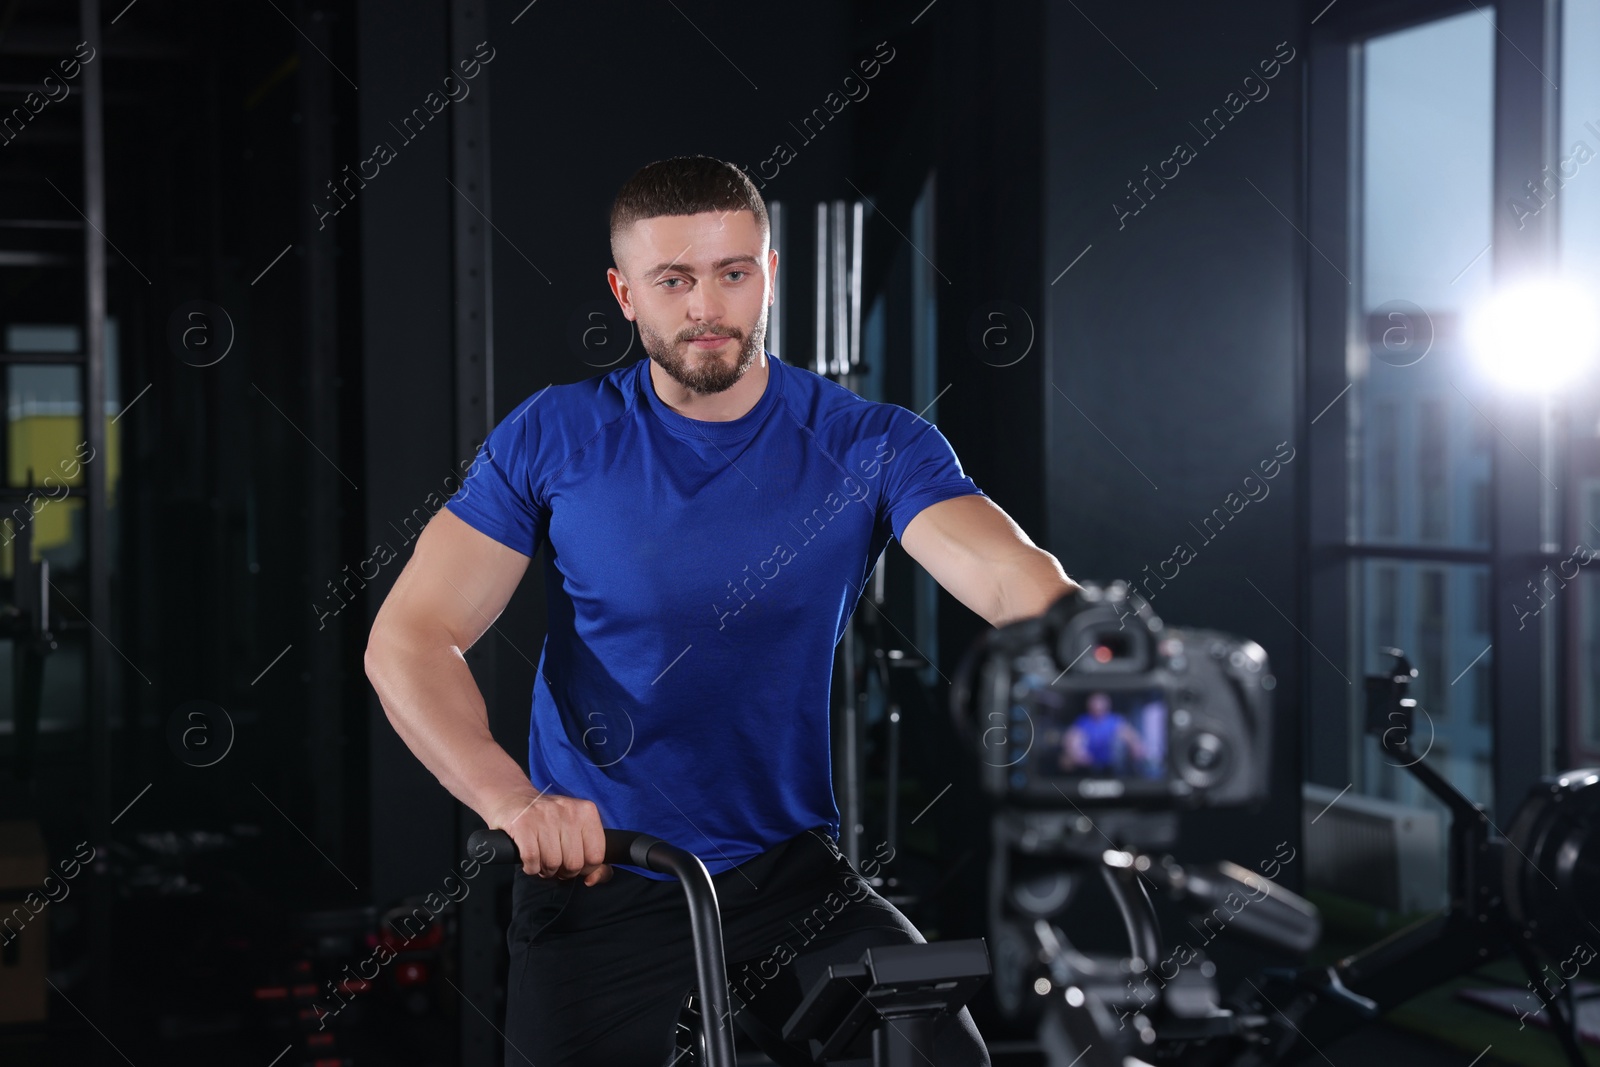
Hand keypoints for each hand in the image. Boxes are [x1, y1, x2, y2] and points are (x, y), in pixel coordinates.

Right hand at [485, 791, 611, 885]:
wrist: (513, 798)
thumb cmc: (548, 820)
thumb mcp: (576, 830)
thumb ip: (593, 856)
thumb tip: (593, 879)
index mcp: (586, 812)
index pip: (596, 856)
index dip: (585, 869)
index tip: (574, 864)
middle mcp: (568, 811)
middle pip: (574, 863)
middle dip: (563, 871)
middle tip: (555, 863)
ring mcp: (545, 816)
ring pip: (552, 864)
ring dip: (545, 870)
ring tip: (542, 860)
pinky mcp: (523, 824)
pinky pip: (532, 860)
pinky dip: (530, 868)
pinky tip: (529, 860)